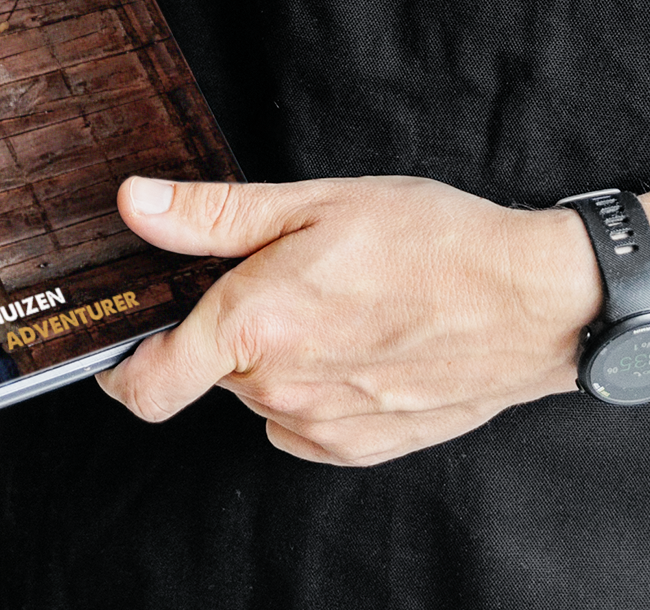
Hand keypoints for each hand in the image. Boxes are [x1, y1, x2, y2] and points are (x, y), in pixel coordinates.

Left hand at [97, 175, 600, 465]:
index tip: (124, 337)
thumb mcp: (313, 201)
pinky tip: (359, 337)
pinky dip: (314, 383)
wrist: (529, 301)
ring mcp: (320, 427)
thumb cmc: (431, 240)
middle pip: (211, 370)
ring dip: (275, 354)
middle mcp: (279, 390)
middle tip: (279, 272)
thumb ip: (213, 214)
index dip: (120, 366)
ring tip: (335, 298)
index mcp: (254, 326)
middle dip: (226, 328)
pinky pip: (305, 419)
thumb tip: (134, 204)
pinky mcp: (359, 448)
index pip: (146, 384)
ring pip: (262, 391)